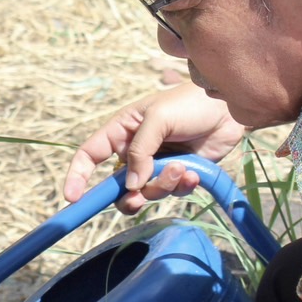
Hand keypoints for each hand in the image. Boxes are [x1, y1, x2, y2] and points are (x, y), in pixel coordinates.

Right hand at [63, 81, 245, 212]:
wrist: (229, 108)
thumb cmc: (189, 103)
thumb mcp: (159, 118)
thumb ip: (141, 151)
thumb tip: (131, 185)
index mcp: (121, 132)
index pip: (89, 155)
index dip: (77, 176)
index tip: (73, 197)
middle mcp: (135, 152)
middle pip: (117, 186)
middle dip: (128, 195)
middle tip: (139, 197)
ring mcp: (156, 165)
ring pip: (147, 192)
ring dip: (163, 185)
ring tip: (182, 168)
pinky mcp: (178, 175)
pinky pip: (172, 193)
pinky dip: (182, 187)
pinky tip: (194, 174)